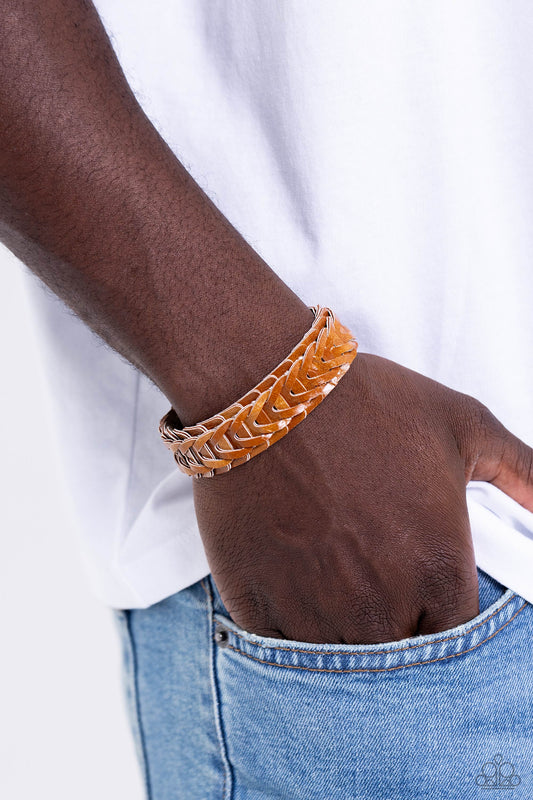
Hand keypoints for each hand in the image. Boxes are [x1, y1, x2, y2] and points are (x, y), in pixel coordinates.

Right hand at [193, 353, 532, 643]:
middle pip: (396, 654)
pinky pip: (280, 651)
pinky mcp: (258, 605)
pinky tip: (292, 582)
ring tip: (329, 578)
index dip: (434, 610)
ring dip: (338, 629)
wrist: (269, 394)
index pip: (453, 636)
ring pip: (338, 662)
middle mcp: (380, 605)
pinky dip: (289, 627)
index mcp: (438, 570)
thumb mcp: (464, 425)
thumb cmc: (364, 404)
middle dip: (388, 620)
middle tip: (368, 575)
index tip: (415, 587)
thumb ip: (524, 471)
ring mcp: (315, 611)